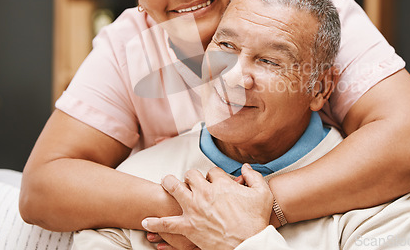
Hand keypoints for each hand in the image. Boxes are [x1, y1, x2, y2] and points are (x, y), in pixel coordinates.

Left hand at [142, 164, 272, 249]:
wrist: (249, 244)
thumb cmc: (256, 220)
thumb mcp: (262, 193)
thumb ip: (254, 176)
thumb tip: (245, 167)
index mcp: (221, 184)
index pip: (212, 171)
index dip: (213, 175)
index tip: (216, 181)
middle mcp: (204, 193)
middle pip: (191, 175)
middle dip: (191, 176)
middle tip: (191, 181)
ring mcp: (194, 210)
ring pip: (174, 189)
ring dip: (169, 184)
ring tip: (165, 182)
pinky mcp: (188, 227)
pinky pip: (167, 224)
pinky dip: (156, 223)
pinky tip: (146, 221)